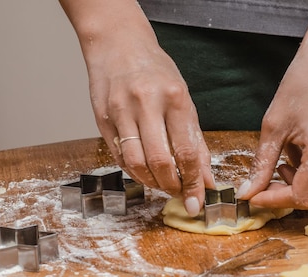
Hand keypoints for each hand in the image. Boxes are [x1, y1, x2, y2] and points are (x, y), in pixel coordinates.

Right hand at [76, 14, 213, 215]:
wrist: (118, 44)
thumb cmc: (156, 72)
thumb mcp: (183, 100)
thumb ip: (195, 141)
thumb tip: (205, 179)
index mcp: (174, 97)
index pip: (186, 151)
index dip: (193, 182)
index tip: (197, 200)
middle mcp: (146, 103)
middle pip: (160, 161)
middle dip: (172, 186)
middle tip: (179, 194)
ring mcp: (121, 111)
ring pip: (136, 163)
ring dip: (151, 182)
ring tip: (162, 184)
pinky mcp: (102, 119)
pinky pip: (119, 156)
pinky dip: (134, 170)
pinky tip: (144, 171)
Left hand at [236, 36, 307, 211]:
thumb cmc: (303, 81)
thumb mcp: (274, 125)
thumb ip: (261, 164)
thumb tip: (248, 193)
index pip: (301, 196)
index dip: (275, 200)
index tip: (256, 196)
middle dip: (293, 199)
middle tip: (272, 183)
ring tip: (288, 165)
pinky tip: (303, 157)